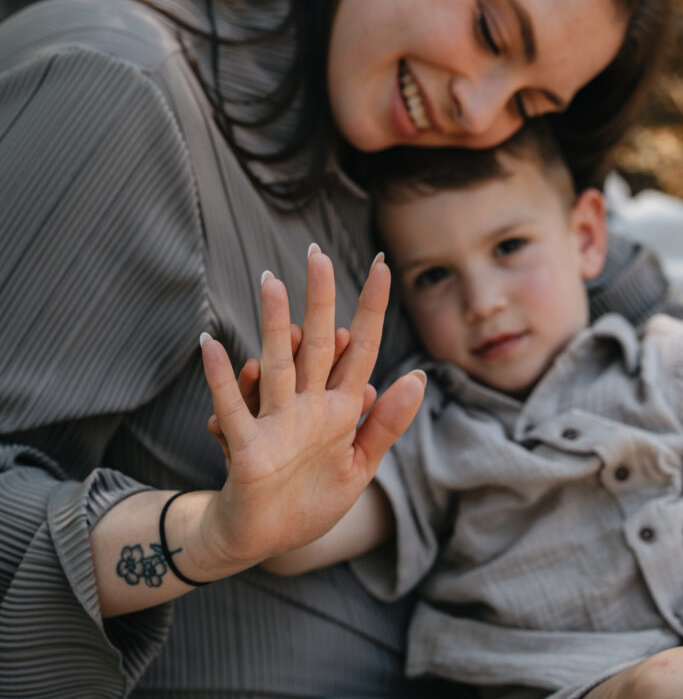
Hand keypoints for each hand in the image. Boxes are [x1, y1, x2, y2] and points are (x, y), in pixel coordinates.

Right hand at [195, 248, 423, 575]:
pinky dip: (222, 380)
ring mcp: (276, 422)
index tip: (382, 266)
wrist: (266, 540)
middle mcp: (309, 405)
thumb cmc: (311, 499)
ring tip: (271, 285)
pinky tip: (212, 346)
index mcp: (341, 408)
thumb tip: (418, 376)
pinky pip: (232, 408)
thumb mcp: (359, 465)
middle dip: (319, 300)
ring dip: (274, 328)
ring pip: (277, 365)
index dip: (372, 309)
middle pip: (317, 344)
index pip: (361, 349)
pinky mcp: (246, 447)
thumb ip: (386, 424)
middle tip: (317, 255)